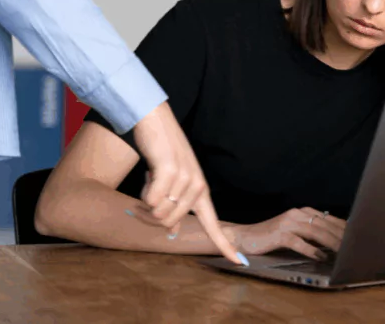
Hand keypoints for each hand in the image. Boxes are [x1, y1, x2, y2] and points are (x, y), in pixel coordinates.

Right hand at [131, 102, 242, 264]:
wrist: (155, 122)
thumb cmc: (161, 154)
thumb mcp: (172, 182)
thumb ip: (174, 204)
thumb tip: (170, 229)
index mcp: (200, 192)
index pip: (214, 224)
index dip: (224, 244)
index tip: (239, 262)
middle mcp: (197, 187)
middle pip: (168, 223)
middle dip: (151, 213)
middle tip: (149, 190)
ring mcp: (186, 179)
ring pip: (158, 212)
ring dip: (146, 198)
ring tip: (152, 177)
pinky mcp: (171, 172)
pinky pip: (152, 199)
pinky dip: (144, 190)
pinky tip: (149, 172)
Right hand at [223, 208, 346, 260]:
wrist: (245, 237)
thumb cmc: (272, 237)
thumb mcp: (295, 232)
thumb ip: (312, 233)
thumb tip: (335, 241)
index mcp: (303, 212)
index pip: (329, 219)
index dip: (344, 228)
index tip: (357, 237)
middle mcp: (297, 214)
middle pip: (325, 225)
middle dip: (341, 236)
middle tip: (354, 247)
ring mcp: (287, 223)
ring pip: (315, 232)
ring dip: (331, 242)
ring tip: (342, 252)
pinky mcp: (279, 234)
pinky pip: (298, 242)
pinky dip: (311, 249)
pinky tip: (320, 257)